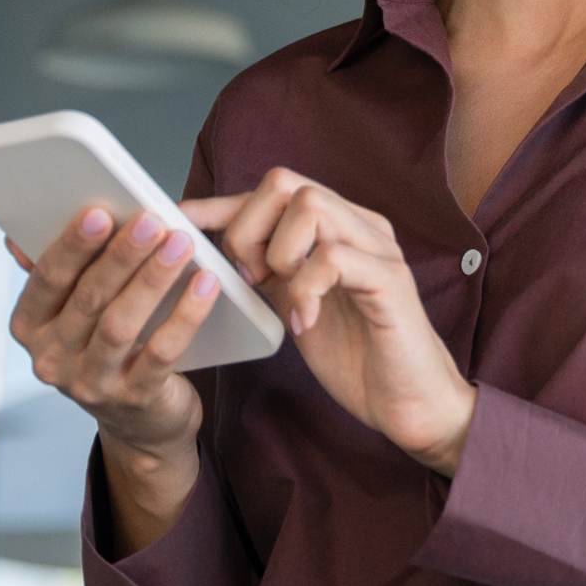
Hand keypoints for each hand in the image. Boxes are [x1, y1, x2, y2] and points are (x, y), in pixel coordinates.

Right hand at [8, 206, 221, 551]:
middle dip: (121, 255)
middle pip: (87, 298)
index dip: (72, 245)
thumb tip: (17, 237)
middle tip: (151, 219)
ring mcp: (91, 385)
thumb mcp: (76, 313)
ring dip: (152, 279)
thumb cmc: (110, 346)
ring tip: (181, 244)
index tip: (99, 210)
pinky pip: (161, 353)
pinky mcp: (134, 400)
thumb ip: (59, 272)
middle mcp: (51, 360)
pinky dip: (185, 315)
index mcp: (30, 328)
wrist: (142, 422)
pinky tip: (206, 285)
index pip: (46, 280)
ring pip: (121, 325)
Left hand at [185, 170, 475, 476]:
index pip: (271, 191)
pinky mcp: (391, 280)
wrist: (410, 403)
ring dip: (279, 253)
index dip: (219, 203)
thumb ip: (269, 269)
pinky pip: (333, 257)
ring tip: (283, 295)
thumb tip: (211, 247)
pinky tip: (306, 322)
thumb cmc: (357, 355)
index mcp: (338, 225)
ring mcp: (378, 248)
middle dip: (249, 229)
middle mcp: (360, 224)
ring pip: (310, 206)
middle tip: (253, 280)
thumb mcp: (297, 302)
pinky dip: (306, 289)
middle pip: (285, 182)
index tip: (174, 219)